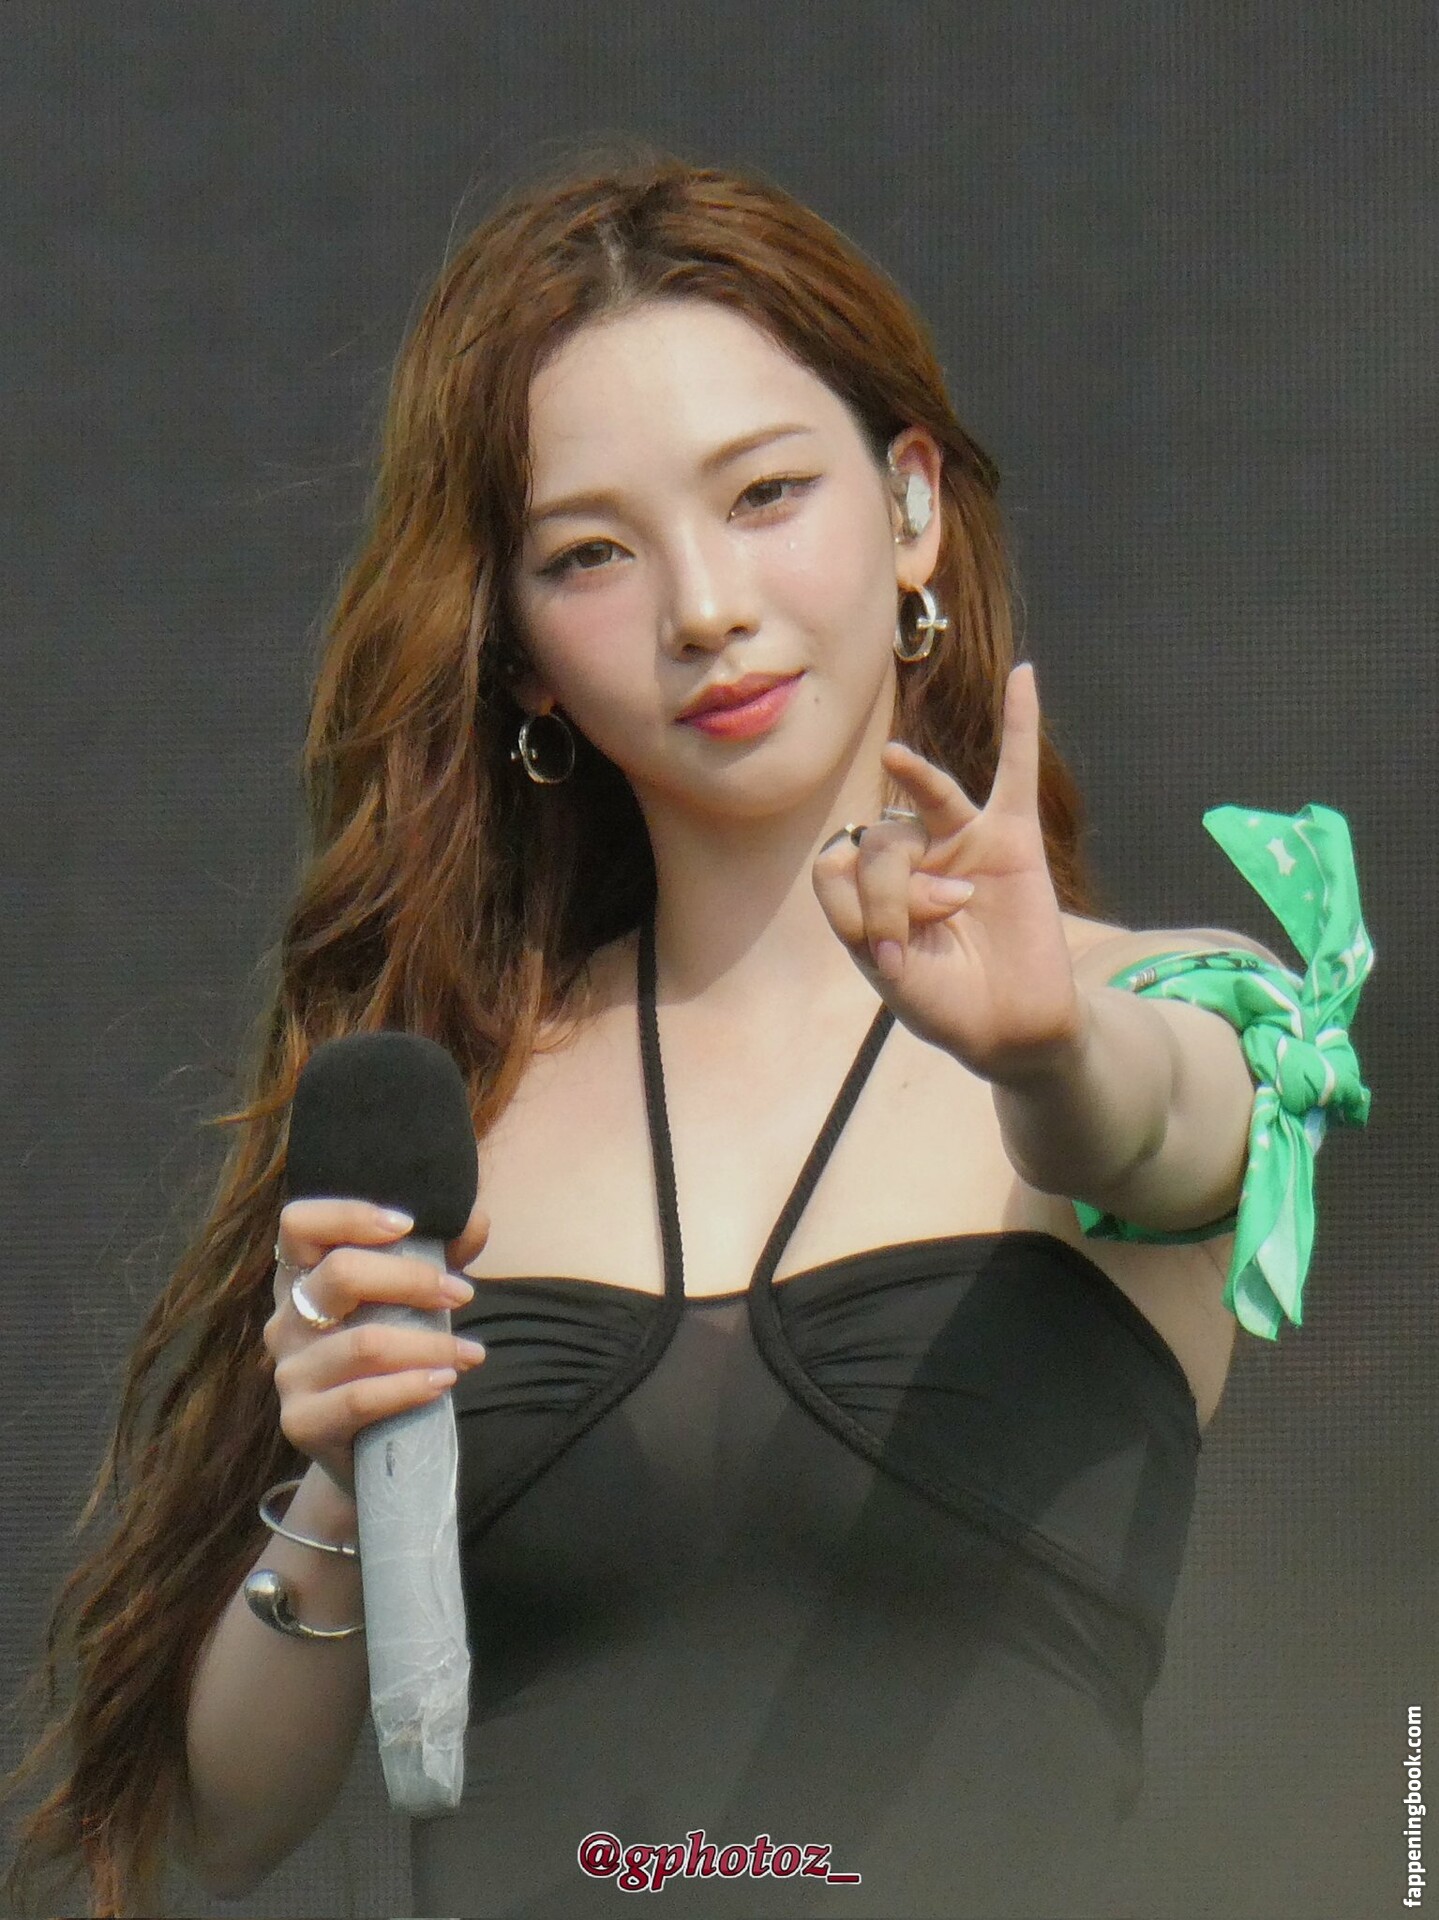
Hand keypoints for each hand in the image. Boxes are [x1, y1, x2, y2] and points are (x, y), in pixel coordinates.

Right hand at [263, 1194, 491, 1499]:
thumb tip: (477, 1219)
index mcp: (302, 1278)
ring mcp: (289, 1373)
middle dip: (412, 1279)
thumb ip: (442, 1256)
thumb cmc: (393, 1357)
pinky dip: (411, 1387)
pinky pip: (360, 1398)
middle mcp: (285, 1320)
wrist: (369, 1453)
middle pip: (340, 1274)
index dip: (349, 1215)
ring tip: (470, 1352)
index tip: (408, 1224)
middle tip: (462, 1293)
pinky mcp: (301, 1421)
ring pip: (363, 1343)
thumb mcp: (412, 1301)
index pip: (299, 1224)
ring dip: (430, 1344)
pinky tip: (445, 1382)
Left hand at [812, 663, 1087, 1081]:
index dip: (856, 901)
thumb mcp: (889, 973)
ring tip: (905, 786)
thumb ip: (871, 919)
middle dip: (896, 891)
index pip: (838, 862)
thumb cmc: (945, 1001)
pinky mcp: (1013, 840)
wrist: (1008, 1028)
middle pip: (882, 836)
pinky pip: (1017, 771)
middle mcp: (911, 855)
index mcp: (870, 888)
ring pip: (930, 801)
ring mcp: (962, 841)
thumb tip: (893, 862)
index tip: (887, 952)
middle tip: (928, 935)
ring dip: (916, 785)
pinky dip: (1021, 723)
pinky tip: (1024, 677)